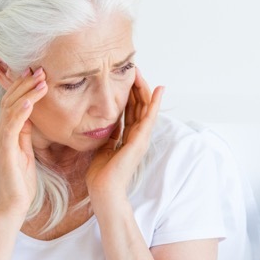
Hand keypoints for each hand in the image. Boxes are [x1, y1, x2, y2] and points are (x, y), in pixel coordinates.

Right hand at [0, 67, 47, 222]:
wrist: (12, 205)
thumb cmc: (21, 182)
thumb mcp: (26, 151)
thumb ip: (26, 133)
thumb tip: (33, 115)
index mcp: (5, 132)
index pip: (12, 102)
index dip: (23, 86)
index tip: (39, 73)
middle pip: (9, 100)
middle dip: (25, 83)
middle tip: (41, 69)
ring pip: (10, 108)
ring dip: (27, 92)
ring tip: (41, 79)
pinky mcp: (4, 149)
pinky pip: (11, 125)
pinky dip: (21, 111)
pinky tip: (30, 101)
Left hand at [87, 68, 163, 206]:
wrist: (103, 191)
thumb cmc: (101, 175)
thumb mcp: (103, 147)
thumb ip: (108, 134)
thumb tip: (106, 122)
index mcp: (127, 138)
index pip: (131, 111)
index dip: (129, 94)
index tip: (124, 78)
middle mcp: (137, 136)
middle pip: (139, 106)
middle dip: (136, 87)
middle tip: (133, 68)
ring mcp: (141, 139)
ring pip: (145, 108)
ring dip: (144, 89)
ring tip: (141, 72)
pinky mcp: (140, 141)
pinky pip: (148, 118)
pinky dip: (154, 103)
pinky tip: (157, 90)